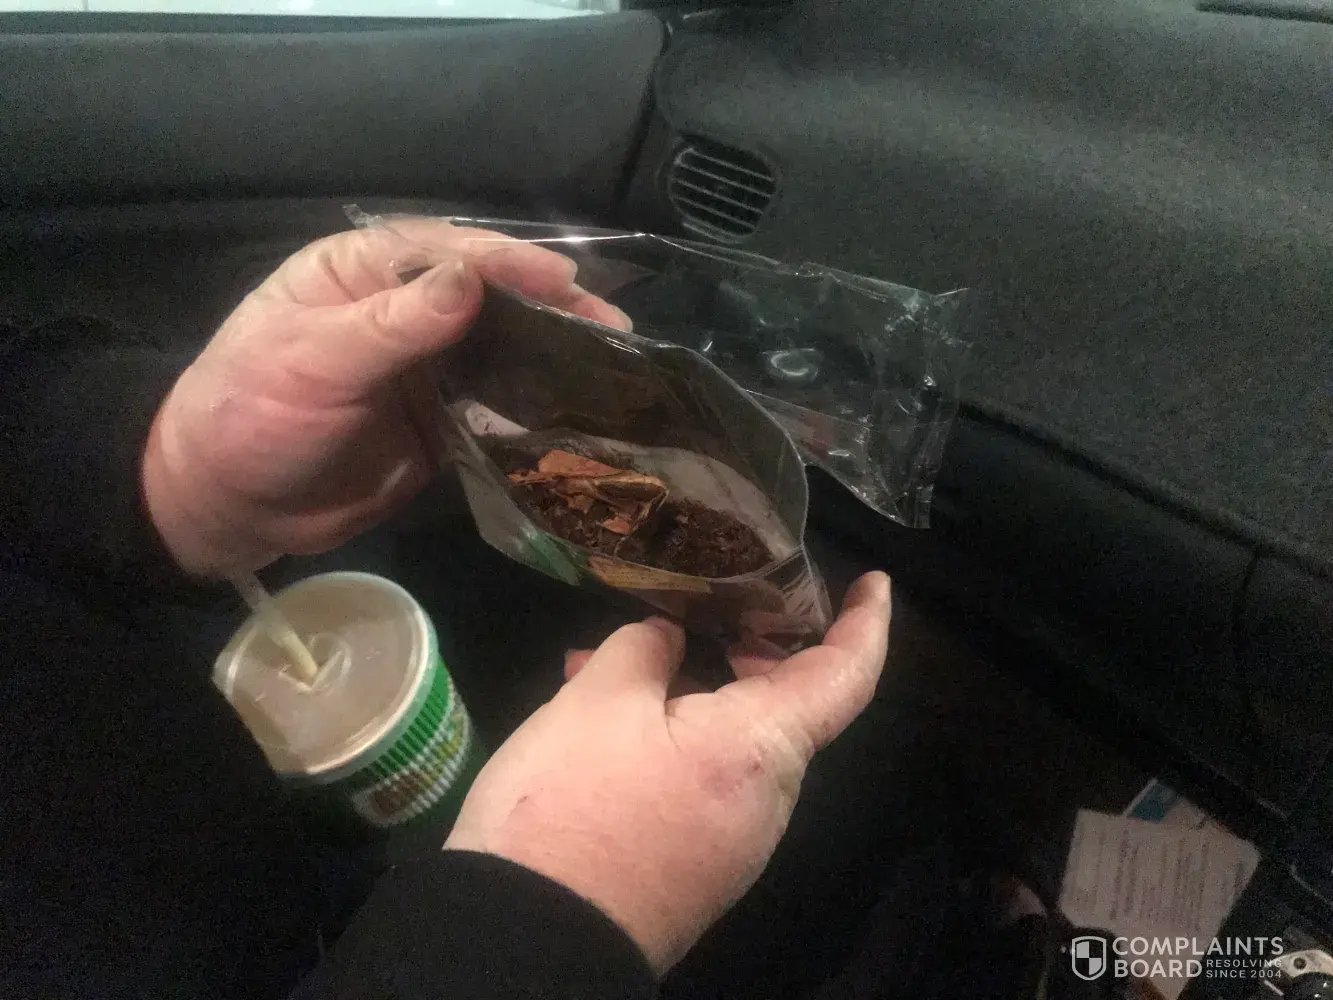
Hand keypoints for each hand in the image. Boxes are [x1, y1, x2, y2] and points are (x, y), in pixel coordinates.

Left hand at [142, 220, 629, 576]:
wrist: (226, 506)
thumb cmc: (250, 415)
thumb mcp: (313, 359)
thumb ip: (394, 322)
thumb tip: (471, 280)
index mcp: (364, 273)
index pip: (449, 253)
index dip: (512, 264)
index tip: (569, 283)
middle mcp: (404, 312)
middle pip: (492, 299)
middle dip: (553, 311)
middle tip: (617, 331)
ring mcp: (427, 371)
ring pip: (503, 353)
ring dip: (555, 360)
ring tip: (619, 372)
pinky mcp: (441, 425)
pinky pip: (497, 411)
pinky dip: (536, 413)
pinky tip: (580, 419)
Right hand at [444, 571, 891, 973]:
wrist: (530, 939)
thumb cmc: (574, 804)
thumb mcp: (597, 700)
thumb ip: (644, 649)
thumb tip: (667, 640)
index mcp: (762, 748)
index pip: (846, 675)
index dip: (866, 622)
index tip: (872, 582)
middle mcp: (766, 799)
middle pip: (784, 707)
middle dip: (750, 647)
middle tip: (714, 602)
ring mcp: (731, 841)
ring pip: (730, 741)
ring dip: (686, 691)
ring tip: (610, 658)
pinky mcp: (693, 865)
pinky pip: (700, 780)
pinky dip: (667, 735)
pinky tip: (597, 720)